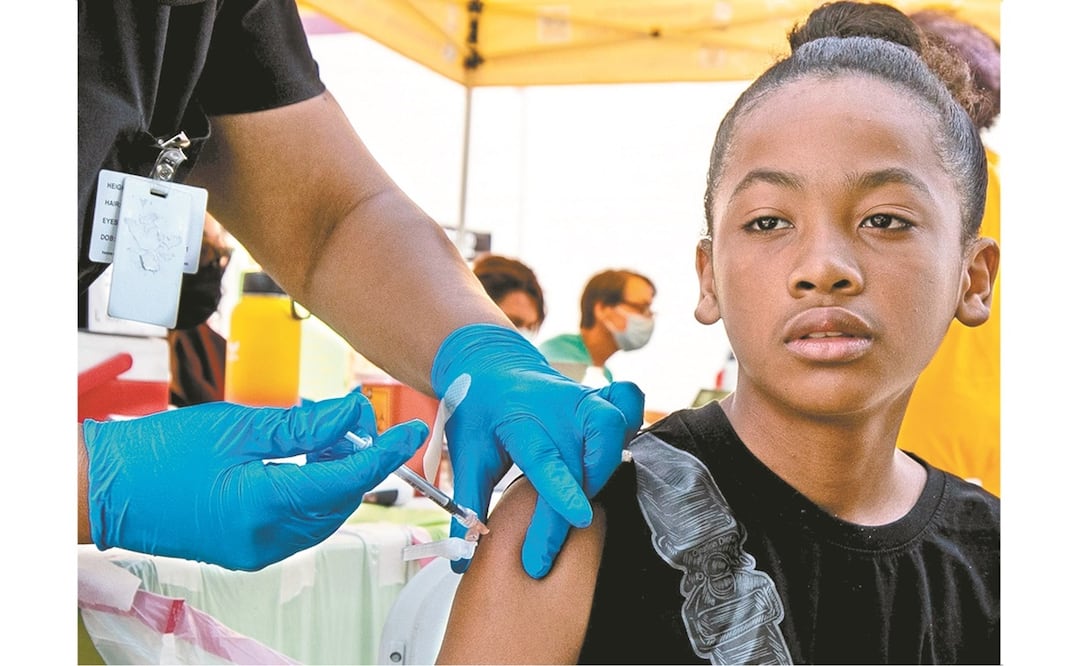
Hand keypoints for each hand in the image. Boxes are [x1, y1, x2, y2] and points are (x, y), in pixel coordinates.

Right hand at [82, 390, 426, 570]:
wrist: (105, 490)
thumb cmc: (159, 453)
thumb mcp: (240, 426)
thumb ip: (306, 425)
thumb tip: (354, 413)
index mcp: (264, 505)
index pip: (348, 481)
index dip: (385, 454)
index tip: (410, 432)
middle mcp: (267, 539)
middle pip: (341, 500)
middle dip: (357, 459)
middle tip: (353, 418)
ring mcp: (258, 552)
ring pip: (324, 513)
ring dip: (336, 475)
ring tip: (325, 434)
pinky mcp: (249, 552)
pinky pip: (301, 523)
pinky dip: (313, 492)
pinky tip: (305, 460)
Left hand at [432, 324, 643, 577]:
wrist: (491, 364)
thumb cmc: (478, 412)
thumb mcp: (465, 457)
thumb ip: (467, 508)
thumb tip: (459, 560)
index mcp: (520, 422)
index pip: (546, 459)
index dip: (564, 490)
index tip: (579, 518)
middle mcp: (557, 408)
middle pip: (584, 456)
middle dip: (577, 501)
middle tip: (551, 538)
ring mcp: (581, 399)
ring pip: (613, 429)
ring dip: (605, 466)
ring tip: (582, 494)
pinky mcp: (598, 397)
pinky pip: (628, 407)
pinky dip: (627, 430)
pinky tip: (610, 453)